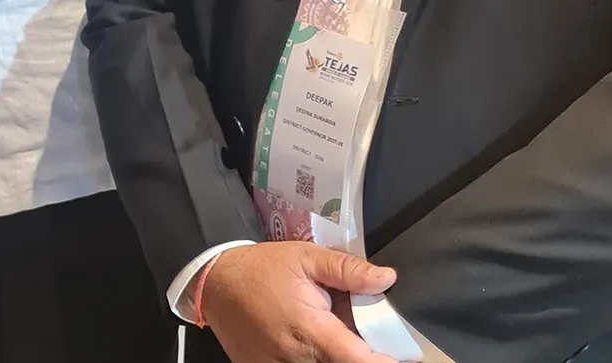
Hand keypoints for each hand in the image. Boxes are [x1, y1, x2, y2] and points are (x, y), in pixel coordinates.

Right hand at [199, 243, 398, 362]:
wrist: (215, 282)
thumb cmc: (263, 268)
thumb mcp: (305, 258)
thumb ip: (346, 270)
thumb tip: (387, 279)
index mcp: (310, 328)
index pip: (357, 360)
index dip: (381, 361)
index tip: (396, 354)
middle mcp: (296, 358)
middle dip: (356, 354)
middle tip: (359, 335)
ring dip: (331, 355)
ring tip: (327, 332)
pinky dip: (310, 358)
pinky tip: (307, 342)